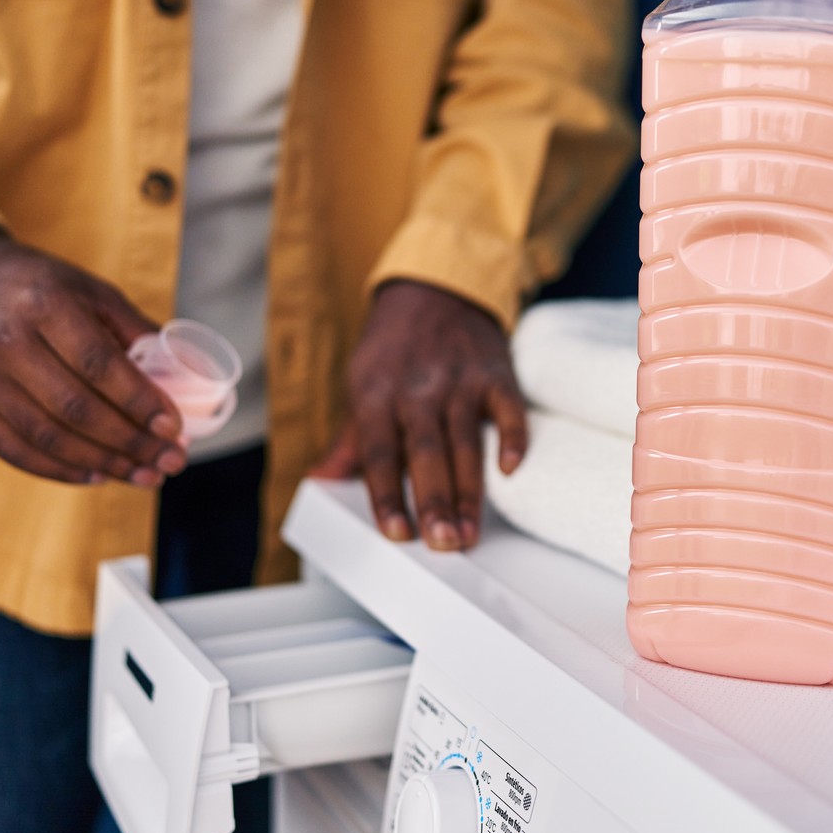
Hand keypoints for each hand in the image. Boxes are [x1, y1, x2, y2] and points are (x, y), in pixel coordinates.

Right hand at [0, 223, 187, 486]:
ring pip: (48, 437)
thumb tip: (186, 373)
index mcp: (44, 305)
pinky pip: (16, 451)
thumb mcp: (91, 289)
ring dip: (104, 464)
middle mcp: (4, 341)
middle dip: (131, 443)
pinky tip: (98, 476)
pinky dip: (60, 471)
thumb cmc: (40, 287)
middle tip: (171, 461)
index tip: (174, 428)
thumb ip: (135, 330)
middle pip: (76, 408)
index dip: (139, 401)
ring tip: (144, 475)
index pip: (99, 364)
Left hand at [312, 280, 527, 549]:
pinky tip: (511, 470)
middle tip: (444, 544)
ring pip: (465, 441)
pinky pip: (508, 410)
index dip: (388, 495)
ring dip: (470, 491)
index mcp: (377, 395)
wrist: (435, 288)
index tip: (397, 533)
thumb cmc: (394, 349)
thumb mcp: (361, 385)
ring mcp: (460, 380)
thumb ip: (349, 440)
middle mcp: (418, 389)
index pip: (380, 453)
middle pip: (426, 453)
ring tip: (470, 532)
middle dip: (435, 501)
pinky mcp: (496, 373)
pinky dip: (512, 438)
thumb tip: (319, 481)